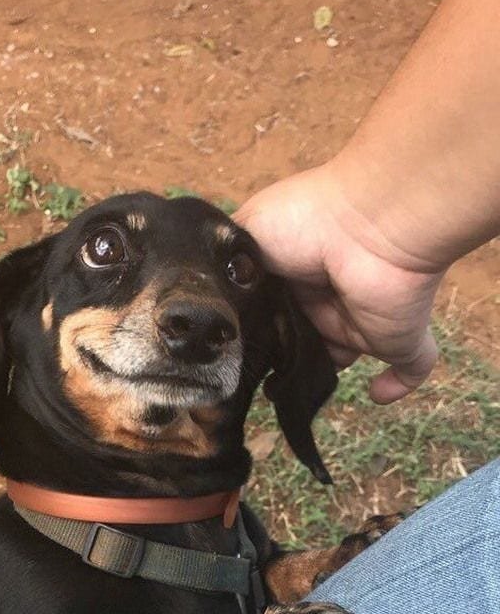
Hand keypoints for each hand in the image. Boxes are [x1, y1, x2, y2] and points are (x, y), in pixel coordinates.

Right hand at [236, 164, 443, 402]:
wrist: (367, 223)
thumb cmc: (305, 218)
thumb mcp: (245, 230)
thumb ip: (227, 264)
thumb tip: (206, 294)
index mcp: (294, 275)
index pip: (271, 314)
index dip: (252, 335)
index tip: (227, 356)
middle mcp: (326, 300)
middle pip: (300, 343)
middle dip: (279, 363)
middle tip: (249, 381)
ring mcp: (363, 320)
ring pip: (338, 362)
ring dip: (316, 380)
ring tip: (285, 395)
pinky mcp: (398, 339)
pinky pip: (408, 370)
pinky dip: (397, 385)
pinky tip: (376, 394)